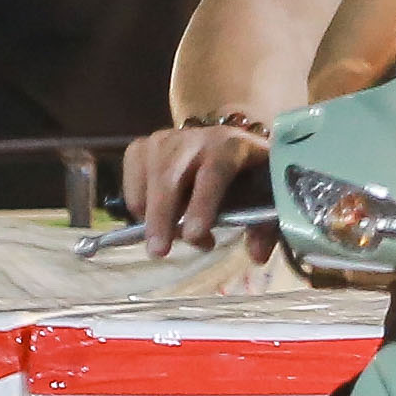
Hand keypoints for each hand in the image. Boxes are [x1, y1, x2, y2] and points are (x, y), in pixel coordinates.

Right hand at [126, 121, 271, 254]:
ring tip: (169, 238)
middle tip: (159, 251)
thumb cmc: (245, 175)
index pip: (214, 173)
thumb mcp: (264, 194)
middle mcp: (194, 139)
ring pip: (147, 183)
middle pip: (169, 177)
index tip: (194, 237)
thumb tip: (257, 256)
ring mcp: (163, 140)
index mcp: (231, 147)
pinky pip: (131, 184)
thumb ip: (265, 226)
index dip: (203, 205)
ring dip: (153, 218)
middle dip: (162, 217)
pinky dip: (139, 207)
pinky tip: (157, 217)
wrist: (224, 141)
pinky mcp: (141, 147)